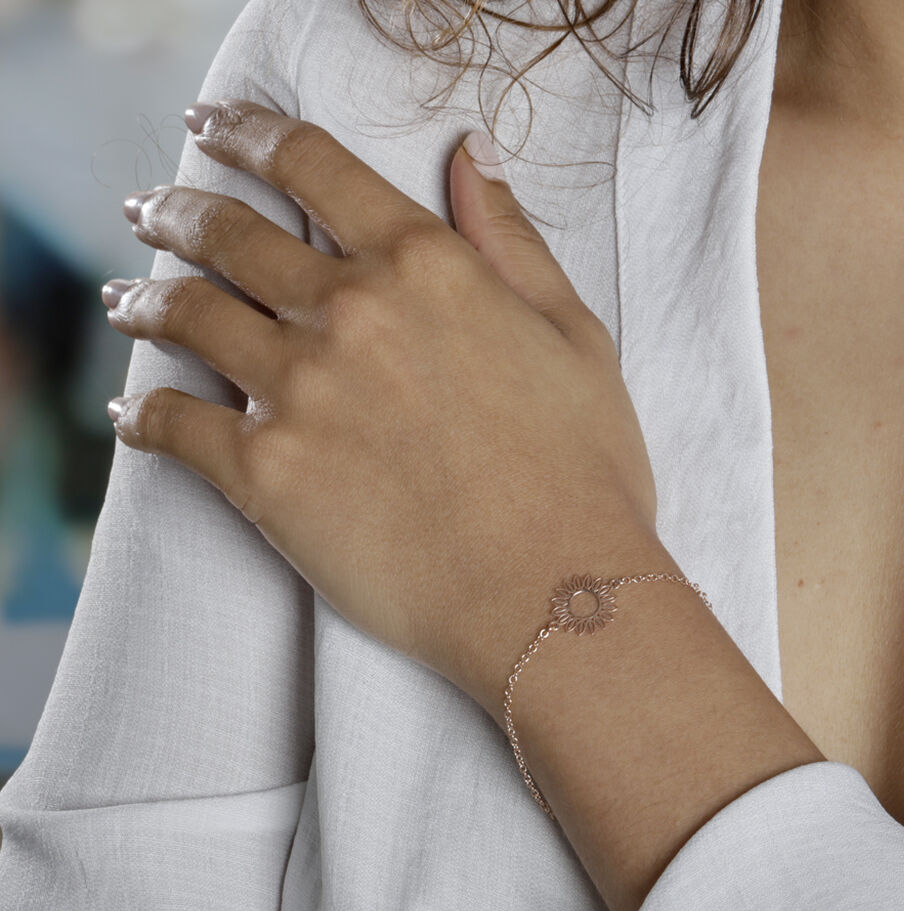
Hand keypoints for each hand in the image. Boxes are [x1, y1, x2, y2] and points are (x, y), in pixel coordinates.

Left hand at [102, 98, 663, 717]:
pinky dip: (141, 416)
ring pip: (185, 318)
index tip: (222, 131)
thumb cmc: (582, 473)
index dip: (254, 135)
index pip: (312, 165)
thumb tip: (470, 156)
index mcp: (425, 267)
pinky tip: (132, 413)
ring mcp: (299, 392)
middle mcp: (350, 312)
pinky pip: (172, 428)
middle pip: (229, 234)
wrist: (556, 595)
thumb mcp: (574, 336)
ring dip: (145, 302)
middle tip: (154, 212)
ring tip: (130, 304)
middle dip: (179, 212)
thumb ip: (511, 240)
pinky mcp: (265, 476)